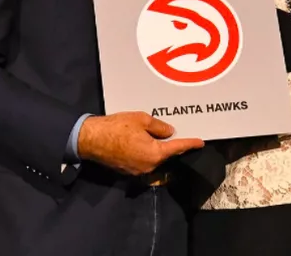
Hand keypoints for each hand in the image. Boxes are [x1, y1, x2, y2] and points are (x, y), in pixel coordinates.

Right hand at [77, 112, 203, 175]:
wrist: (90, 139)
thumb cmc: (116, 127)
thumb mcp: (141, 119)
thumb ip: (159, 127)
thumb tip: (170, 132)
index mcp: (154, 154)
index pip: (177, 148)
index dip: (190, 144)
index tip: (200, 142)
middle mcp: (149, 166)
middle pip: (166, 155)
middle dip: (172, 145)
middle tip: (176, 133)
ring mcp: (138, 171)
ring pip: (155, 159)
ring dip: (158, 149)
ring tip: (158, 136)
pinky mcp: (128, 171)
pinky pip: (144, 161)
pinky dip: (147, 152)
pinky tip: (143, 142)